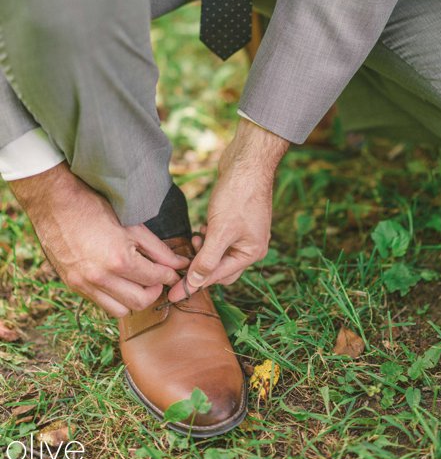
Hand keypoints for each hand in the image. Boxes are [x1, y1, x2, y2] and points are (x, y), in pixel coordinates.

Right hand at [9, 163, 188, 316]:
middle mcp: (101, 277)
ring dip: (134, 299)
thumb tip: (180, 264)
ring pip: (120, 310)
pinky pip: (100, 303)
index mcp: (119, 260)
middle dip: (154, 291)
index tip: (175, 271)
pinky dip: (115, 298)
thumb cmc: (97, 209)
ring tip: (138, 281)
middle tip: (157, 277)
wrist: (56, 204)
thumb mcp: (134, 227)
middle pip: (140, 302)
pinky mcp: (72, 285)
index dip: (170, 275)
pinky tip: (120, 281)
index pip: (156, 279)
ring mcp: (84, 284)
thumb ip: (159, 250)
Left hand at [167, 118, 287, 300]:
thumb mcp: (220, 231)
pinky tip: (204, 226)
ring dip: (204, 250)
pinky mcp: (238, 221)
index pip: (218, 277)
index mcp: (252, 253)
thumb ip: (207, 260)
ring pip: (219, 254)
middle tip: (182, 261)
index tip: (170, 295)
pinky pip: (220, 239)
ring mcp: (246, 233)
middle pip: (220, 269)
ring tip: (196, 238)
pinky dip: (209, 237)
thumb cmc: (238, 196)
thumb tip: (194, 284)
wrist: (248, 163)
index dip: (193, 285)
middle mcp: (251, 246)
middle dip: (200, 266)